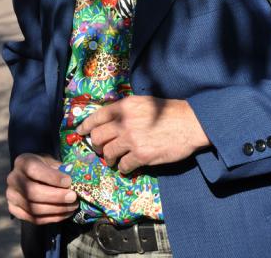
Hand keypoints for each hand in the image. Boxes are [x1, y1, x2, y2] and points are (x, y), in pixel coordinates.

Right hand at [6, 153, 78, 224]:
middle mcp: (13, 179)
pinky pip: (34, 219)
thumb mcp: (50, 161)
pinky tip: (65, 213)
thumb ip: (59, 169)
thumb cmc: (44, 166)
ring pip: (34, 208)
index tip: (69, 181)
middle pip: (32, 192)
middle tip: (73, 197)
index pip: (34, 170)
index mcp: (22, 162)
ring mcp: (12, 197)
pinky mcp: (14, 211)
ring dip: (56, 209)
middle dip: (56, 196)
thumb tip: (73, 181)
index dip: (52, 177)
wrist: (29, 175)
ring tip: (72, 206)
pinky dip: (52, 218)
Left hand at [76, 96, 209, 173]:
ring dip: (109, 159)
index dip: (86, 126)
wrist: (189, 124)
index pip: (97, 116)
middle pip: (98, 137)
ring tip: (114, 160)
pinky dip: (123, 168)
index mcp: (125, 106)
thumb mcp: (144, 103)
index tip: (81, 132)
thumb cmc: (169, 111)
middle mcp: (125, 122)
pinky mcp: (141, 155)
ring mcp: (132, 139)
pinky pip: (123, 166)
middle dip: (97, 145)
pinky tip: (128, 166)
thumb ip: (127, 110)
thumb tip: (111, 120)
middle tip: (102, 149)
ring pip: (108, 153)